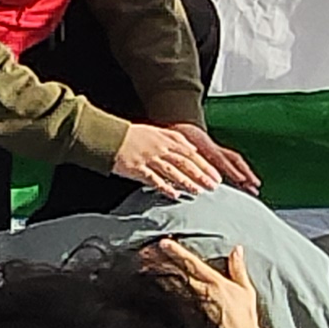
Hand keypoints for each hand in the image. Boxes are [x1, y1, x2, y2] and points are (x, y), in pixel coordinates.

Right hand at [113, 122, 258, 199]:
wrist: (111, 136)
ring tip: (198, 191)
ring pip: (172, 171)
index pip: (192, 154)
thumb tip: (193, 150)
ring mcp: (149, 158)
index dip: (205, 165)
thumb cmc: (134, 136)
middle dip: (201, 175)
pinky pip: (154, 179)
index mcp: (167, 139)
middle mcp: (160, 148)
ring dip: (186, 182)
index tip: (217, 175)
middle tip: (213, 186)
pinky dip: (165, 187)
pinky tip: (174, 195)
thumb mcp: (158, 132)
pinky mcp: (137, 168)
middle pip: (185, 163)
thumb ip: (176, 141)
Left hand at [145, 238, 262, 327]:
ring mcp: (194, 306)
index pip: (193, 263)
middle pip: (177, 273)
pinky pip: (172, 304)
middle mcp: (202, 293)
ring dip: (157, 277)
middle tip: (145, 252)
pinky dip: (161, 295)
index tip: (164, 243)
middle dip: (160, 262)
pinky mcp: (189, 319)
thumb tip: (236, 249)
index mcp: (215, 283)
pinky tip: (149, 290)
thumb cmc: (245, 319)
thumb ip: (238, 268)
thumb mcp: (246, 290)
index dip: (177, 252)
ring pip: (171, 287)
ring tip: (142, 268)